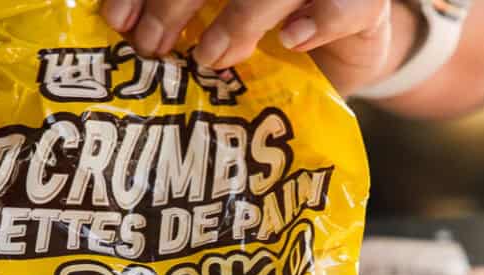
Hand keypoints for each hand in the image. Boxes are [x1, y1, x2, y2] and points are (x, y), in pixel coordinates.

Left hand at [101, 0, 394, 94]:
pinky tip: (292, 40)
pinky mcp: (366, 4)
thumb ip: (179, 17)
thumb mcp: (217, 27)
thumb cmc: (266, 41)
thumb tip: (120, 25)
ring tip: (210, 56)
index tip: (117, 20)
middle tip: (153, 44)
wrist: (339, 60)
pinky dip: (320, 19)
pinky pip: (350, 4)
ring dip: (242, 15)